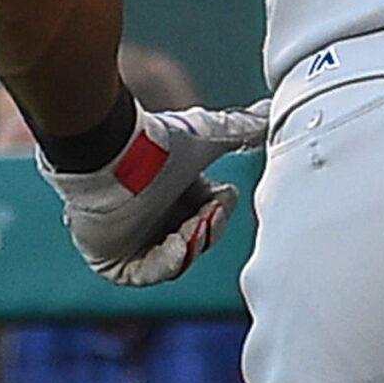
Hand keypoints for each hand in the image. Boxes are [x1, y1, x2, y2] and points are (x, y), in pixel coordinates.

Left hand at [39, 98, 270, 285]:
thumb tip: (271, 109)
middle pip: (197, 238)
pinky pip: (145, 274)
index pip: (209, 214)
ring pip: (176, 258)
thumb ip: (243, 128)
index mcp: (177, 190)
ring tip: (190, 227)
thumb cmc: (160, 145)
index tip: (222, 196)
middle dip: (210, 228)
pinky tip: (176, 244)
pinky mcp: (112, 260)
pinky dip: (167, 262)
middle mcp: (155, 215)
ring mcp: (133, 240)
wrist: (114, 159)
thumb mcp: (212, 137)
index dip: (221, 209)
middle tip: (208, 214)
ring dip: (192, 244)